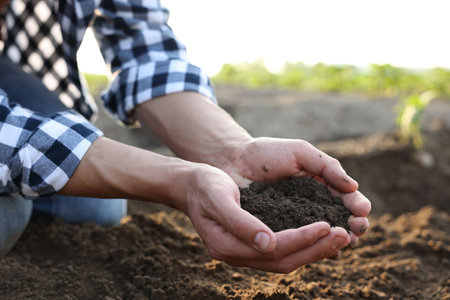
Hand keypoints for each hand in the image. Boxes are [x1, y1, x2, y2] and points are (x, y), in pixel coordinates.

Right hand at [180, 163, 357, 272]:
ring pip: (286, 259)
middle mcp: (238, 255)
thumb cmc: (204, 186)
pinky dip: (304, 246)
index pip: (273, 249)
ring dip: (314, 249)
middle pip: (284, 260)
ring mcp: (245, 252)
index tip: (326, 225)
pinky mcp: (253, 244)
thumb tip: (270, 244)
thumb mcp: (218, 197)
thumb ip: (241, 223)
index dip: (301, 239)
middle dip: (316, 249)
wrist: (191, 185)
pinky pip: (283, 251)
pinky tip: (322, 236)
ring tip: (341, 236)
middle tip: (345, 235)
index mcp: (227, 246)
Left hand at [218, 137, 370, 250]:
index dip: (357, 206)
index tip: (361, 210)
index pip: (346, 199)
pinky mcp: (279, 232)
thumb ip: (326, 166)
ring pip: (322, 237)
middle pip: (340, 222)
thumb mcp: (300, 152)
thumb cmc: (267, 153)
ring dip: (337, 241)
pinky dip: (311, 249)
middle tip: (356, 229)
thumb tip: (353, 186)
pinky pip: (298, 244)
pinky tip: (318, 250)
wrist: (234, 162)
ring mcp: (296, 222)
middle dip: (353, 227)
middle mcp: (312, 206)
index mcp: (322, 186)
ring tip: (344, 242)